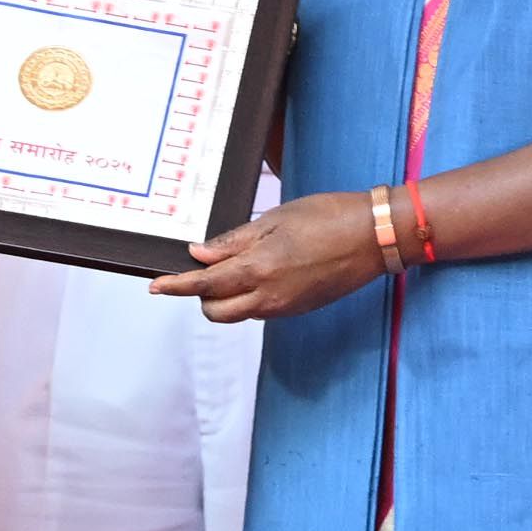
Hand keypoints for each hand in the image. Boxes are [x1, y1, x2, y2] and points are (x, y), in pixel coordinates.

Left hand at [160, 187, 386, 321]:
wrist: (375, 237)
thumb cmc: (329, 217)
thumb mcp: (276, 220)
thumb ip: (235, 241)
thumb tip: (200, 254)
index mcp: (259, 269)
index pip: (205, 285)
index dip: (176, 286)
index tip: (156, 286)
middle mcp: (269, 296)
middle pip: (216, 312)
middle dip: (202, 296)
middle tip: (205, 270)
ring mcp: (285, 307)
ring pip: (239, 313)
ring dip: (227, 297)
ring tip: (237, 266)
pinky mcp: (299, 309)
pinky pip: (261, 310)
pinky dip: (250, 297)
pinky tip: (262, 272)